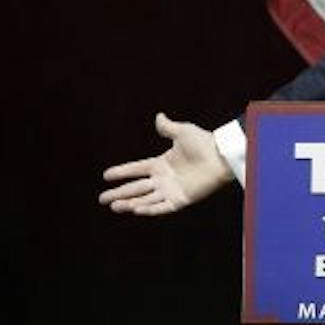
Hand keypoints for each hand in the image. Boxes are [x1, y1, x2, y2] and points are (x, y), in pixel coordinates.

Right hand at [100, 113, 233, 215]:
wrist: (222, 156)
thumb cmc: (205, 143)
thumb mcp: (183, 132)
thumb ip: (168, 127)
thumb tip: (159, 116)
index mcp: (161, 163)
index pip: (136, 169)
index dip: (121, 172)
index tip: (106, 175)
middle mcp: (163, 179)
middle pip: (136, 188)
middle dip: (119, 193)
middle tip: (102, 199)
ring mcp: (171, 190)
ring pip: (145, 199)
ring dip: (129, 203)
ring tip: (114, 206)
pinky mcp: (181, 199)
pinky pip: (162, 207)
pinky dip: (149, 209)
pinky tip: (136, 209)